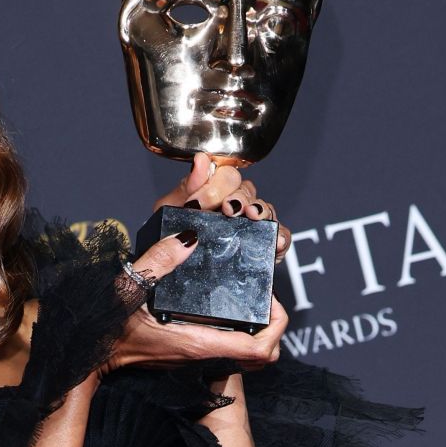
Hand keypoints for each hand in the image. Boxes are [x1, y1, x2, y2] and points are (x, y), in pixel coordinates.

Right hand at [104, 235, 289, 375]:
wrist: (86, 355)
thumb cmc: (102, 327)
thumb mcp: (128, 286)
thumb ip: (159, 260)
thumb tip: (189, 238)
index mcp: (197, 343)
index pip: (259, 349)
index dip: (278, 324)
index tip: (271, 298)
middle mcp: (201, 355)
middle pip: (261, 357)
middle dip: (273, 327)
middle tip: (264, 296)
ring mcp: (194, 358)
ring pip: (246, 356)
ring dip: (256, 329)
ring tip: (248, 297)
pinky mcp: (186, 353)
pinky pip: (226, 348)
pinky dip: (236, 330)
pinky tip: (221, 304)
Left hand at [152, 151, 291, 263]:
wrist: (164, 285)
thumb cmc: (165, 247)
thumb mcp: (166, 217)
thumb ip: (182, 190)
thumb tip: (200, 161)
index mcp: (207, 196)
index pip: (223, 174)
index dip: (216, 182)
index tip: (199, 203)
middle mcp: (229, 209)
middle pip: (246, 189)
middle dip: (238, 196)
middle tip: (227, 210)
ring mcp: (245, 228)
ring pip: (263, 208)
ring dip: (260, 209)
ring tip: (252, 216)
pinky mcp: (258, 249)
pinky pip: (278, 237)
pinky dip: (281, 235)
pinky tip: (276, 240)